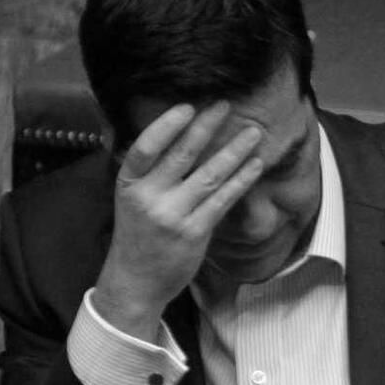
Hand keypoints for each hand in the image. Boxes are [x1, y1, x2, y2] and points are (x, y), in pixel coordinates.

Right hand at [92, 102, 264, 340]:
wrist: (136, 280)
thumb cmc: (137, 234)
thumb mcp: (130, 197)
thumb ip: (146, 169)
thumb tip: (163, 131)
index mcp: (129, 183)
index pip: (145, 147)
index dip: (166, 125)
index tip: (188, 106)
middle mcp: (149, 197)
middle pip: (182, 155)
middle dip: (206, 127)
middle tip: (225, 104)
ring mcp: (173, 216)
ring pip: (209, 175)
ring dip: (234, 151)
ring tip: (253, 132)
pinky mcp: (194, 232)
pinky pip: (223, 200)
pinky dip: (241, 181)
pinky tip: (255, 165)